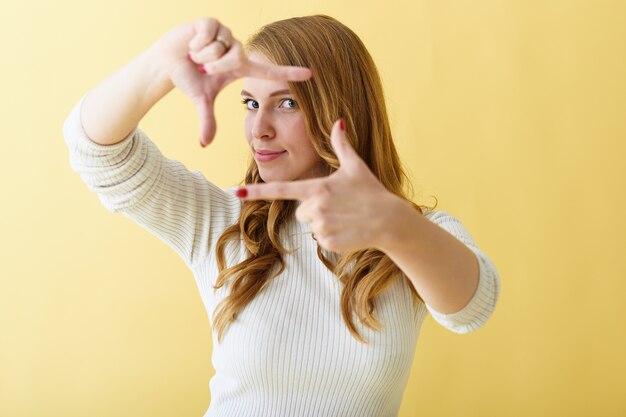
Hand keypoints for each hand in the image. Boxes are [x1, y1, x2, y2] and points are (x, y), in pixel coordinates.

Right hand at [154, 18, 312, 145]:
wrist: (167, 62)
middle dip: (215, 65)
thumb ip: (207, 120)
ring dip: (203, 54)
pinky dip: (196, 42)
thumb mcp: (201, 100)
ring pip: (221, 46)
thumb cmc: (188, 78)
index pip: (269, 71)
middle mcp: (237, 49)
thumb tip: (204, 145)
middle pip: (236, 57)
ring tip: (196, 55)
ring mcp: (226, 34)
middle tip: (203, 67)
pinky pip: (210, 33)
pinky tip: (192, 44)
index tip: (311, 74)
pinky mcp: (212, 22)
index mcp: (240, 68)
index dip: (290, 72)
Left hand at [236, 119, 408, 252]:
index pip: (281, 190)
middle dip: (315, 209)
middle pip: (300, 211)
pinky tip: (348, 230)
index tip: (236, 192)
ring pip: (311, 226)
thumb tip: (339, 120)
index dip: (257, 192)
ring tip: (345, 218)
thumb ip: (342, 145)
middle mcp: (316, 207)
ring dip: (324, 223)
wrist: (390, 221)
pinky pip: (321, 240)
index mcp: (318, 188)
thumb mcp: (356, 166)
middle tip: (338, 206)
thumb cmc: (371, 191)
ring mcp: (322, 226)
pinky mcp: (329, 242)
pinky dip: (333, 236)